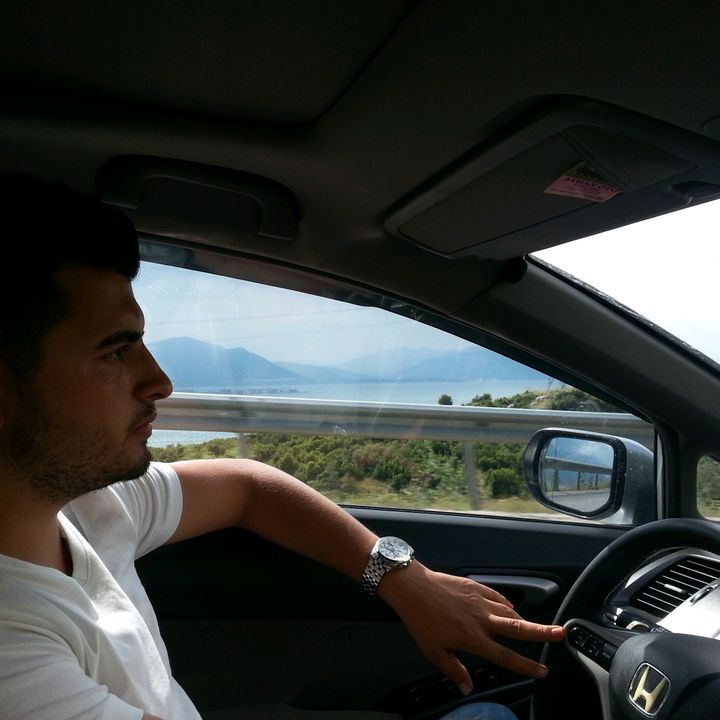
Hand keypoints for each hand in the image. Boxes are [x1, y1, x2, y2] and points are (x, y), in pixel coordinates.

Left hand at [377, 561, 564, 694]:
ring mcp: (480, 600)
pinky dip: (507, 604)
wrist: (413, 587)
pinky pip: (498, 596)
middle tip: (561, 633)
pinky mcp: (476, 586)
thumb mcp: (433, 651)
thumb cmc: (421, 619)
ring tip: (535, 627)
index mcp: (473, 638)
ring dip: (524, 620)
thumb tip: (467, 688)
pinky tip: (509, 608)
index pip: (506, 656)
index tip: (542, 671)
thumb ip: (454, 669)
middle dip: (542, 632)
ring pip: (510, 611)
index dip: (526, 666)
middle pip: (519, 628)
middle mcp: (481, 619)